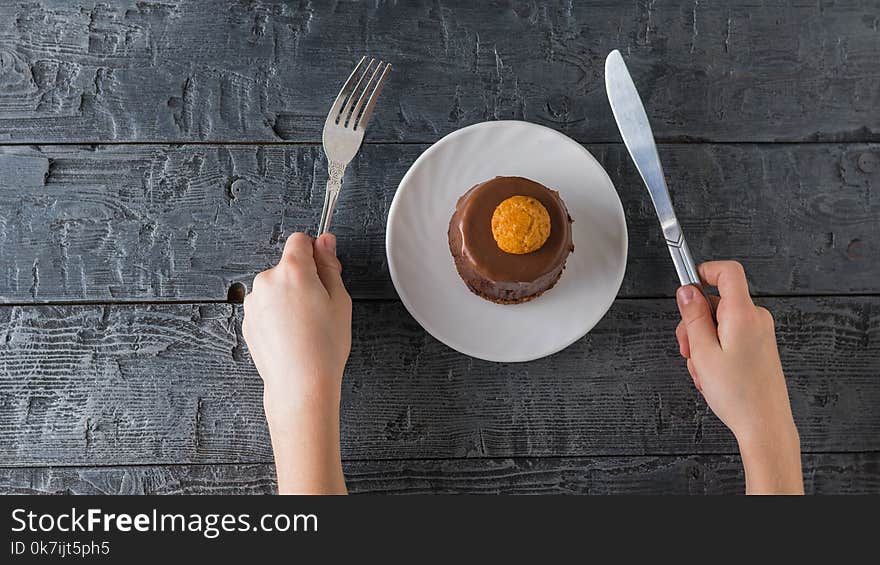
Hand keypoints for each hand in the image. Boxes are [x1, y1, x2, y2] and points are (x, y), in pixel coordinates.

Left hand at [242, 232, 351, 493]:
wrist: (300, 384)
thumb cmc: (324, 346)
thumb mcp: (340, 300)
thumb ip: (329, 265)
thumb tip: (325, 241)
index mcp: (292, 270)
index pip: (300, 240)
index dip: (315, 252)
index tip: (324, 269)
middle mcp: (267, 280)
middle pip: (287, 266)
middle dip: (302, 279)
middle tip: (320, 306)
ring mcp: (254, 302)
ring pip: (275, 288)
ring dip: (288, 298)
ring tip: (305, 326)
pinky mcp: (247, 321)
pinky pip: (266, 308)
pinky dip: (277, 316)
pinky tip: (292, 336)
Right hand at [675, 261, 802, 493]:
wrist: (764, 425)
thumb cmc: (738, 395)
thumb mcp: (703, 353)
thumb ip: (693, 317)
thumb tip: (687, 292)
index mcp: (743, 315)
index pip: (728, 271)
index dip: (704, 271)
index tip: (687, 284)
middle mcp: (756, 319)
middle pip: (717, 301)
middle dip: (695, 322)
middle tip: (688, 348)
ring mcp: (760, 333)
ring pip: (720, 322)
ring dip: (703, 341)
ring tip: (702, 368)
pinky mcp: (759, 346)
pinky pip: (730, 336)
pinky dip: (716, 350)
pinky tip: (713, 373)